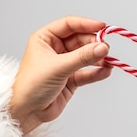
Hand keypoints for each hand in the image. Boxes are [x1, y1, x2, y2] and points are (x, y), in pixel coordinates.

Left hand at [9, 16, 111, 133]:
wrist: (27, 112)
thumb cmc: (31, 86)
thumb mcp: (58, 67)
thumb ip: (82, 57)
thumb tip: (102, 48)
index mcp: (45, 39)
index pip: (69, 25)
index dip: (86, 24)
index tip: (103, 27)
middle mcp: (55, 50)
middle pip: (80, 40)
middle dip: (94, 44)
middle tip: (106, 49)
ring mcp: (64, 65)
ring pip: (86, 57)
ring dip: (98, 59)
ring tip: (109, 62)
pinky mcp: (71, 80)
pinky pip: (87, 73)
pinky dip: (97, 72)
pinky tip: (106, 72)